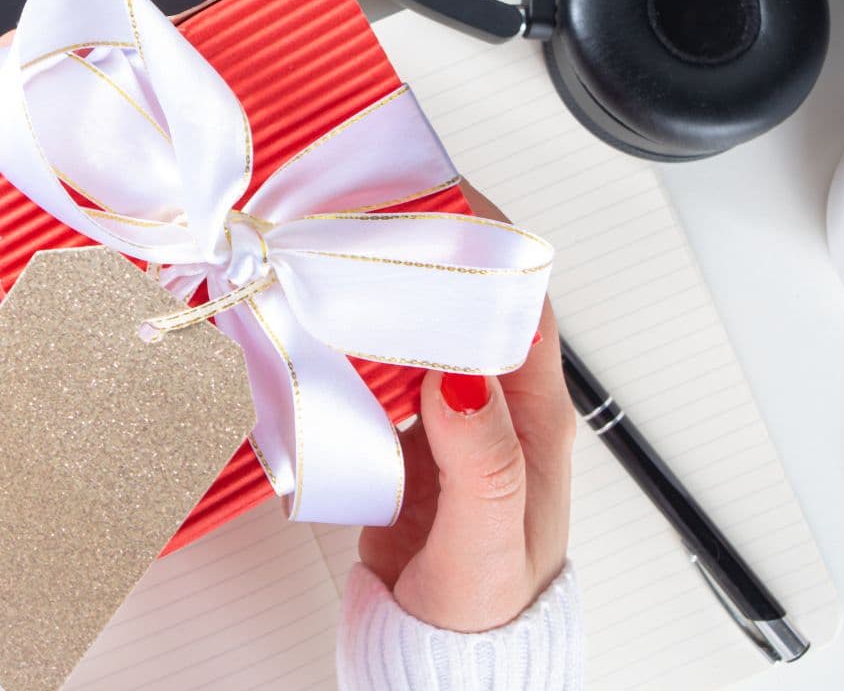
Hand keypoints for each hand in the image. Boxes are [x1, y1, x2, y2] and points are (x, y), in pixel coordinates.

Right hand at [358, 180, 575, 631]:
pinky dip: (346, 339)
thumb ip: (480, 461)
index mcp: (530, 413)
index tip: (434, 198)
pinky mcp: (399, 434)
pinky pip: (373, 367)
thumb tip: (462, 377)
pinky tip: (313, 326)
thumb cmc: (484, 608)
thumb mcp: (488, 538)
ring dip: (377, 287)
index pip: (519, 297)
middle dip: (417, 244)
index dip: (484, 239)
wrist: (439, 656)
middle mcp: (490, 401)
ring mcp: (443, 415)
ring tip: (326, 250)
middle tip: (360, 208)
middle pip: (461, 295)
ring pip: (414, 324)